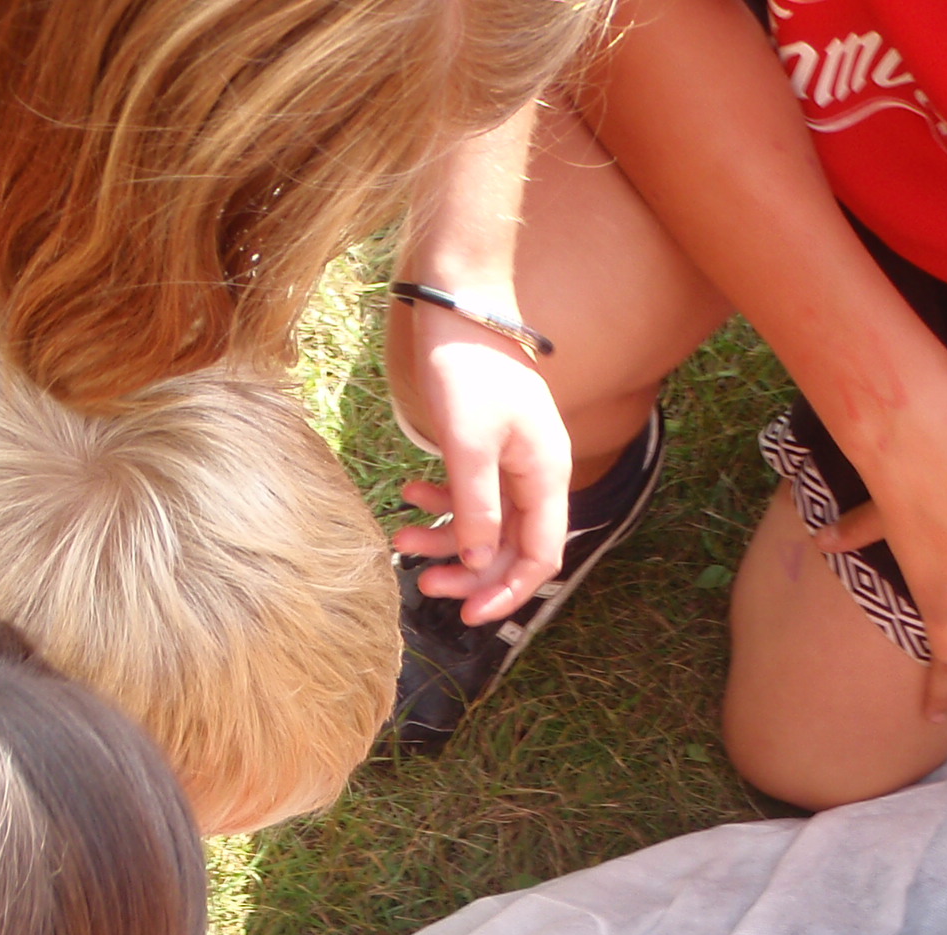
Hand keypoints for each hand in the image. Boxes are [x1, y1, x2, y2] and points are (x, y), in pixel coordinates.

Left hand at [392, 302, 572, 624]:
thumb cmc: (468, 368)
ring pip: (484, 525)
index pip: (541, 554)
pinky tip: (407, 493)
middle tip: (421, 585)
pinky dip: (439, 504)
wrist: (459, 309)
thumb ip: (475, 505)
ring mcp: (513, 462)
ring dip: (444, 541)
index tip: (469, 614)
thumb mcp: (468, 442)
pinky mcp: (488, 450)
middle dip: (466, 572)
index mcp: (546, 474)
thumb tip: (476, 560)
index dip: (508, 590)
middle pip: (509, 547)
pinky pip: (469, 496)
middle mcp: (536, 474)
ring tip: (400, 541)